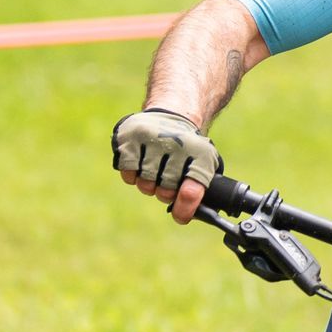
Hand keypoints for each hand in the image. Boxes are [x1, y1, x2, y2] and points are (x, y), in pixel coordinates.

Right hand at [112, 108, 220, 223]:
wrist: (172, 115)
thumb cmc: (188, 150)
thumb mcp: (203, 165)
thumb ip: (198, 192)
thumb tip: (184, 216)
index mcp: (201, 155)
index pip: (192, 190)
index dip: (185, 208)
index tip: (179, 216)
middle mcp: (178, 144)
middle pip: (165, 192)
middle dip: (165, 192)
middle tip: (167, 180)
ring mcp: (152, 139)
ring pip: (145, 184)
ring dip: (149, 184)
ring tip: (155, 168)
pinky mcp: (130, 137)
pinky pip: (128, 174)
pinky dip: (132, 174)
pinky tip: (140, 162)